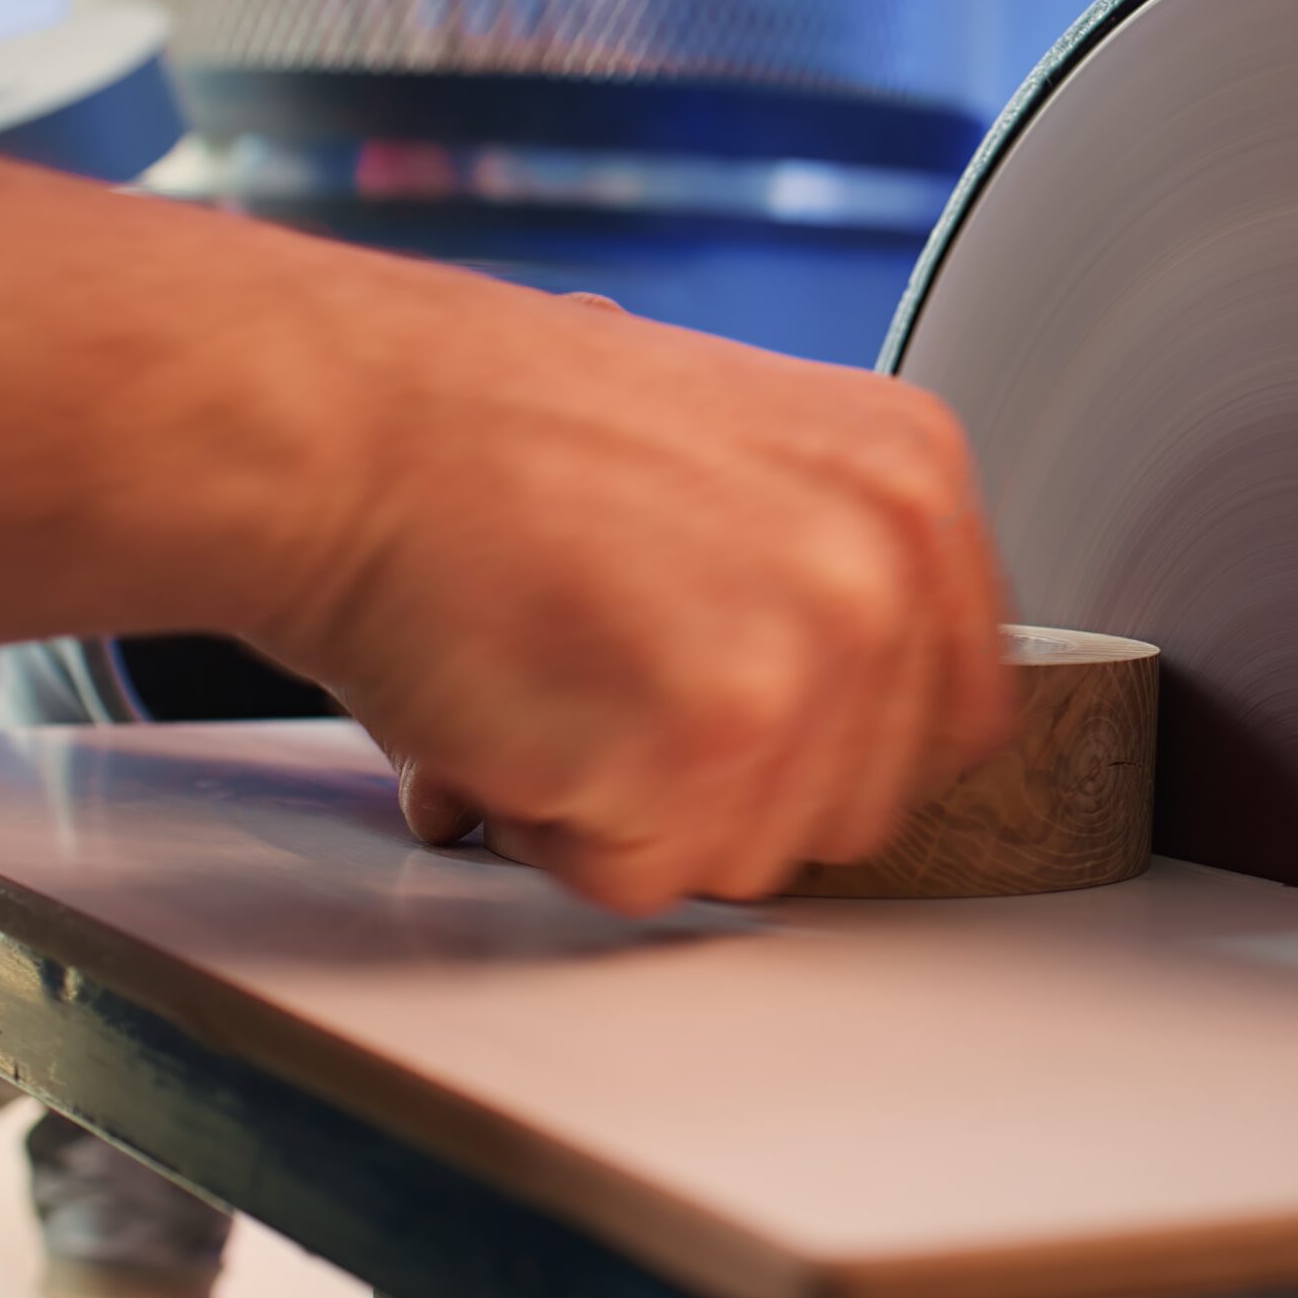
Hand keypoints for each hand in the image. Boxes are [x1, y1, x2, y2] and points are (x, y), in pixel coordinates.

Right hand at [245, 278, 1017, 914]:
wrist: (344, 420)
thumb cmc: (482, 425)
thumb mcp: (724, 440)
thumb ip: (816, 565)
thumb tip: (847, 709)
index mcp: (909, 479)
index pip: (953, 712)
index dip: (837, 747)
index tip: (752, 732)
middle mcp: (884, 564)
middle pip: (857, 803)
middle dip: (729, 782)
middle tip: (610, 678)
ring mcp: (807, 657)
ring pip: (751, 853)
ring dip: (633, 805)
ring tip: (552, 675)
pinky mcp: (707, 744)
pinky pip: (644, 876)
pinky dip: (557, 827)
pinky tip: (514, 710)